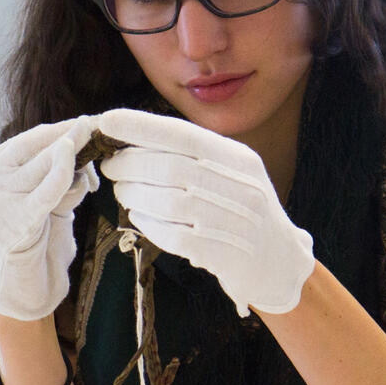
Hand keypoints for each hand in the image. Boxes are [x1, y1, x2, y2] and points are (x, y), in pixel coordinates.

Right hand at [0, 116, 100, 320]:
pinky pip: (48, 188)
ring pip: (45, 165)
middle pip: (35, 148)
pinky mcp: (18, 220)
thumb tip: (80, 142)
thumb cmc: (34, 241)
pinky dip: (63, 170)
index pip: (25, 141)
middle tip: (95, 126)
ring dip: (75, 156)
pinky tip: (73, 154)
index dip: (57, 130)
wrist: (19, 289)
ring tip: (93, 146)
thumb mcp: (39, 197)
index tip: (84, 123)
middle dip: (69, 137)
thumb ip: (50, 172)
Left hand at [96, 108, 313, 316]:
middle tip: (110, 165)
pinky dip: (149, 225)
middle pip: (171, 168)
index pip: (185, 135)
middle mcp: (241, 187)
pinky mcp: (225, 255)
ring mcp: (235, 223)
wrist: (279, 263)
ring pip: (170, 203)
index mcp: (240, 159)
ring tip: (122, 192)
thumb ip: (192, 155)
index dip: (142, 126)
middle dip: (130, 164)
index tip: (107, 121)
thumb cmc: (241, 211)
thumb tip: (133, 137)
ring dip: (134, 194)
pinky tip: (139, 218)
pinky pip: (175, 237)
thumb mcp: (230, 173)